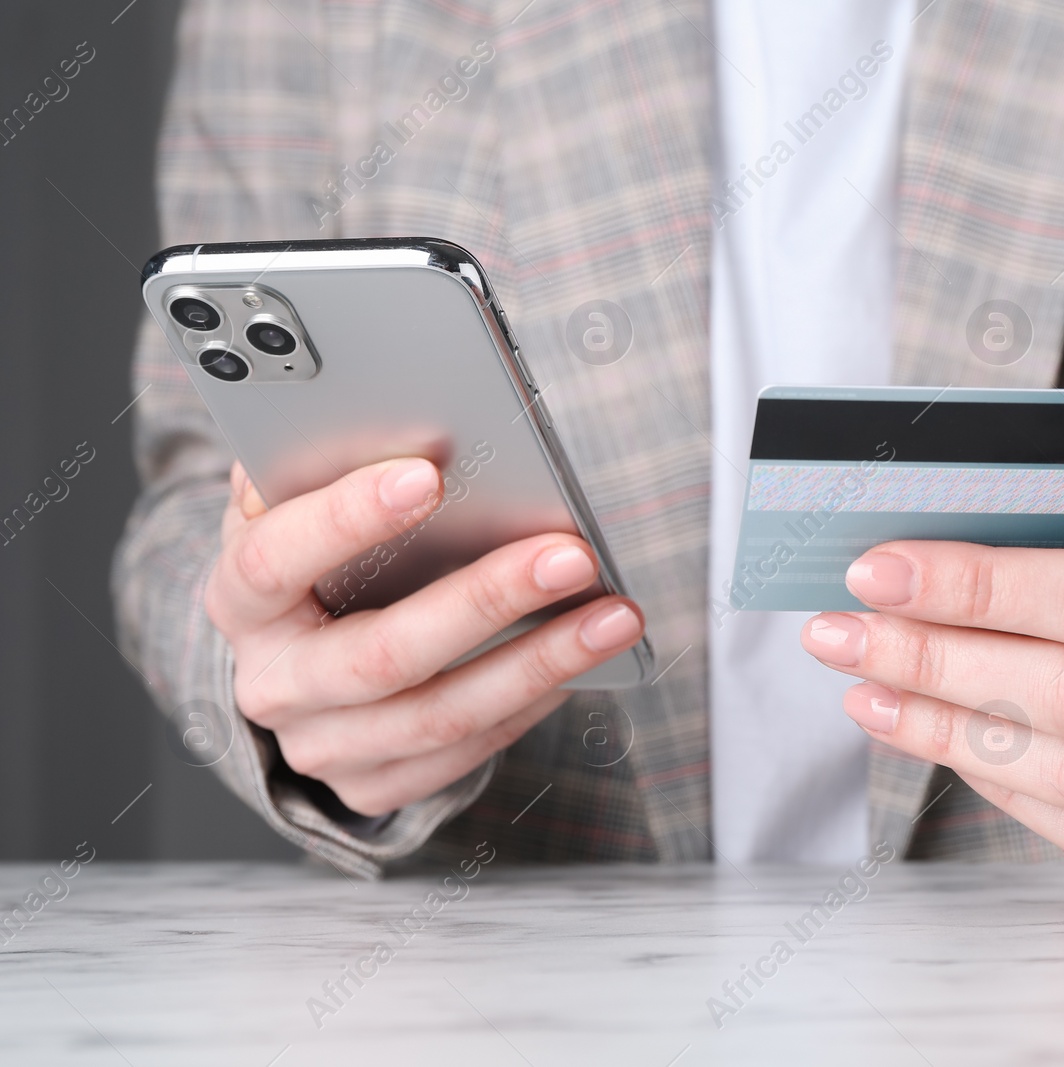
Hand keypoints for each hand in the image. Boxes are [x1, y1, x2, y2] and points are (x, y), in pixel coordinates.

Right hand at [205, 458, 643, 815]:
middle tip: (568, 555)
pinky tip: (580, 659)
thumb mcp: (291, 509)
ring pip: (441, 715)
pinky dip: (532, 702)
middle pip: (382, 653)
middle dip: (486, 601)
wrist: (291, 666)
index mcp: (241, 599)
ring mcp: (322, 744)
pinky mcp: (374, 786)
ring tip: (613, 615)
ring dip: (540, 661)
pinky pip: (466, 751)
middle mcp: (273, 682)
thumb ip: (315, 462)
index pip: (276, 559)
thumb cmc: (309, 566)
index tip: (427, 474)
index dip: (345, 518)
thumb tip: (364, 402)